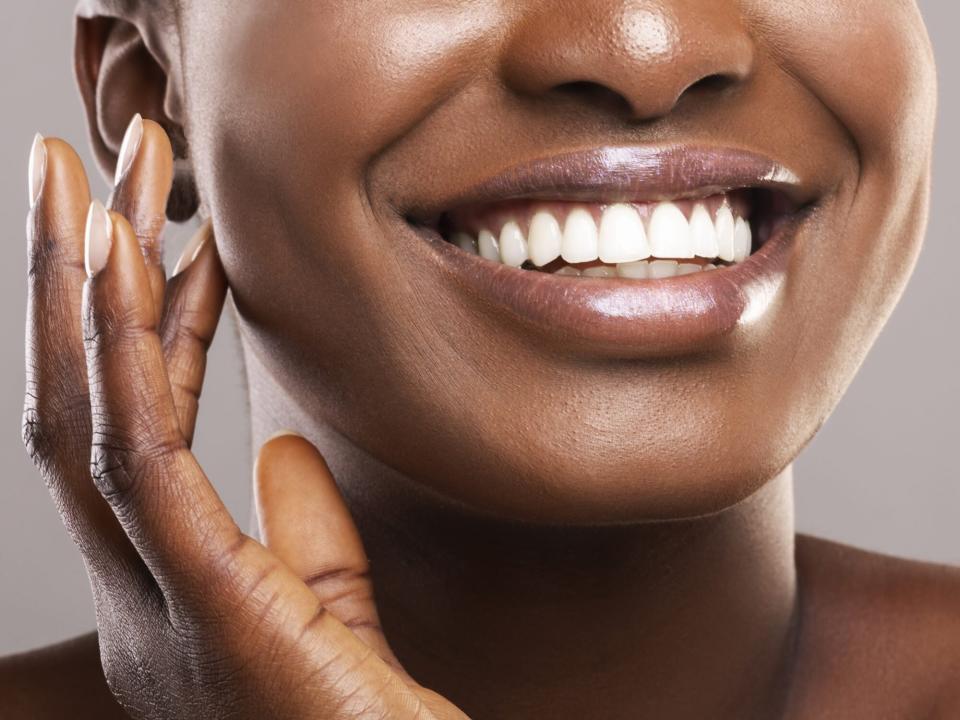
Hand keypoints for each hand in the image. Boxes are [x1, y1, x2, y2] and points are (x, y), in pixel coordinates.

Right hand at [22, 119, 467, 719]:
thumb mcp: (327, 611)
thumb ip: (302, 537)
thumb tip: (281, 446)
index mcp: (165, 595)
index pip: (130, 434)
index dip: (133, 330)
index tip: (155, 232)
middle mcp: (137, 596)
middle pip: (82, 409)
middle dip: (78, 283)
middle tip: (81, 165)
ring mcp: (157, 605)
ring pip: (89, 416)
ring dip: (87, 288)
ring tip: (91, 178)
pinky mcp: (206, 604)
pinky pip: (143, 457)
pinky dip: (125, 353)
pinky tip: (125, 258)